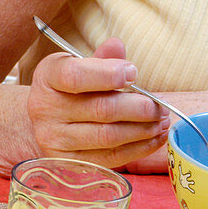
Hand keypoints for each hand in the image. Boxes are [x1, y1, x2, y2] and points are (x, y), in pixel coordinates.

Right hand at [27, 38, 170, 167]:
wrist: (46, 120)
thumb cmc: (70, 88)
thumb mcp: (79, 64)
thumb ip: (101, 58)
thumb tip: (117, 46)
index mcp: (48, 78)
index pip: (75, 76)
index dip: (108, 74)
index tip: (134, 72)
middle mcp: (45, 110)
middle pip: (101, 109)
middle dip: (139, 108)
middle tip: (161, 105)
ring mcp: (54, 140)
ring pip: (108, 137)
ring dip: (143, 130)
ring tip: (162, 121)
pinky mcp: (69, 162)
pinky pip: (110, 158)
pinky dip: (139, 149)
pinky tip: (155, 137)